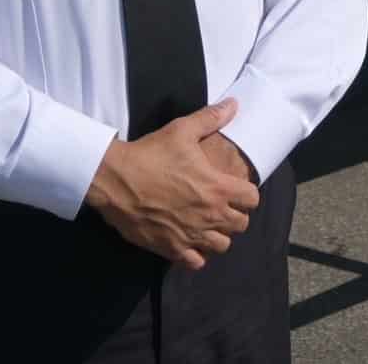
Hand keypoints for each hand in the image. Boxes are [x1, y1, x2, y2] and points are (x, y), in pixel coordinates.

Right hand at [85, 99, 260, 269]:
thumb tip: (234, 104)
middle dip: (234, 214)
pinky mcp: (171, 248)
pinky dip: (196, 254)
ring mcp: (191, 235)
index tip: (235, 188)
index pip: (252, 199)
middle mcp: (209, 215)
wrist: (116, 179)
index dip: (247, 193)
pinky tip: (188, 240)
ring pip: (222, 246)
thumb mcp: (182, 130)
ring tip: (206, 224)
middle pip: (240, 225)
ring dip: (218, 235)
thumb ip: (211, 118)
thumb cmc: (151, 154)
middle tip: (220, 205)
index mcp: (217, 188)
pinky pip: (196, 262)